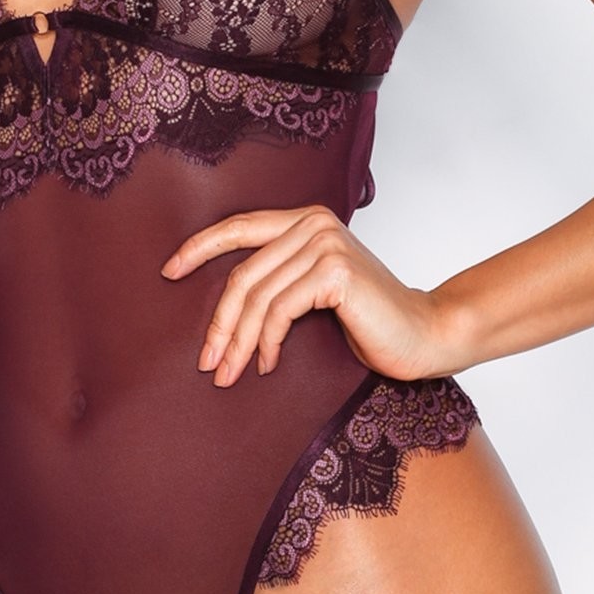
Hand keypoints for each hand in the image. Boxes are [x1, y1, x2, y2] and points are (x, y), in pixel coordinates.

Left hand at [160, 204, 453, 385]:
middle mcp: (314, 223)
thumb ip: (280, 279)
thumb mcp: (315, 291)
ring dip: (238, 341)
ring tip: (229, 374)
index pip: (240, 226)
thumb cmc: (369, 321)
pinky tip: (267, 363)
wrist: (425, 335)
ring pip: (257, 296)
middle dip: (219, 323)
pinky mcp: (335, 271)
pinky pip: (280, 310)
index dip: (200, 248)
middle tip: (207, 362)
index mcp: (306, 220)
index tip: (169, 272)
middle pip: (243, 274)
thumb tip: (223, 306)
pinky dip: (267, 341)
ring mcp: (325, 244)